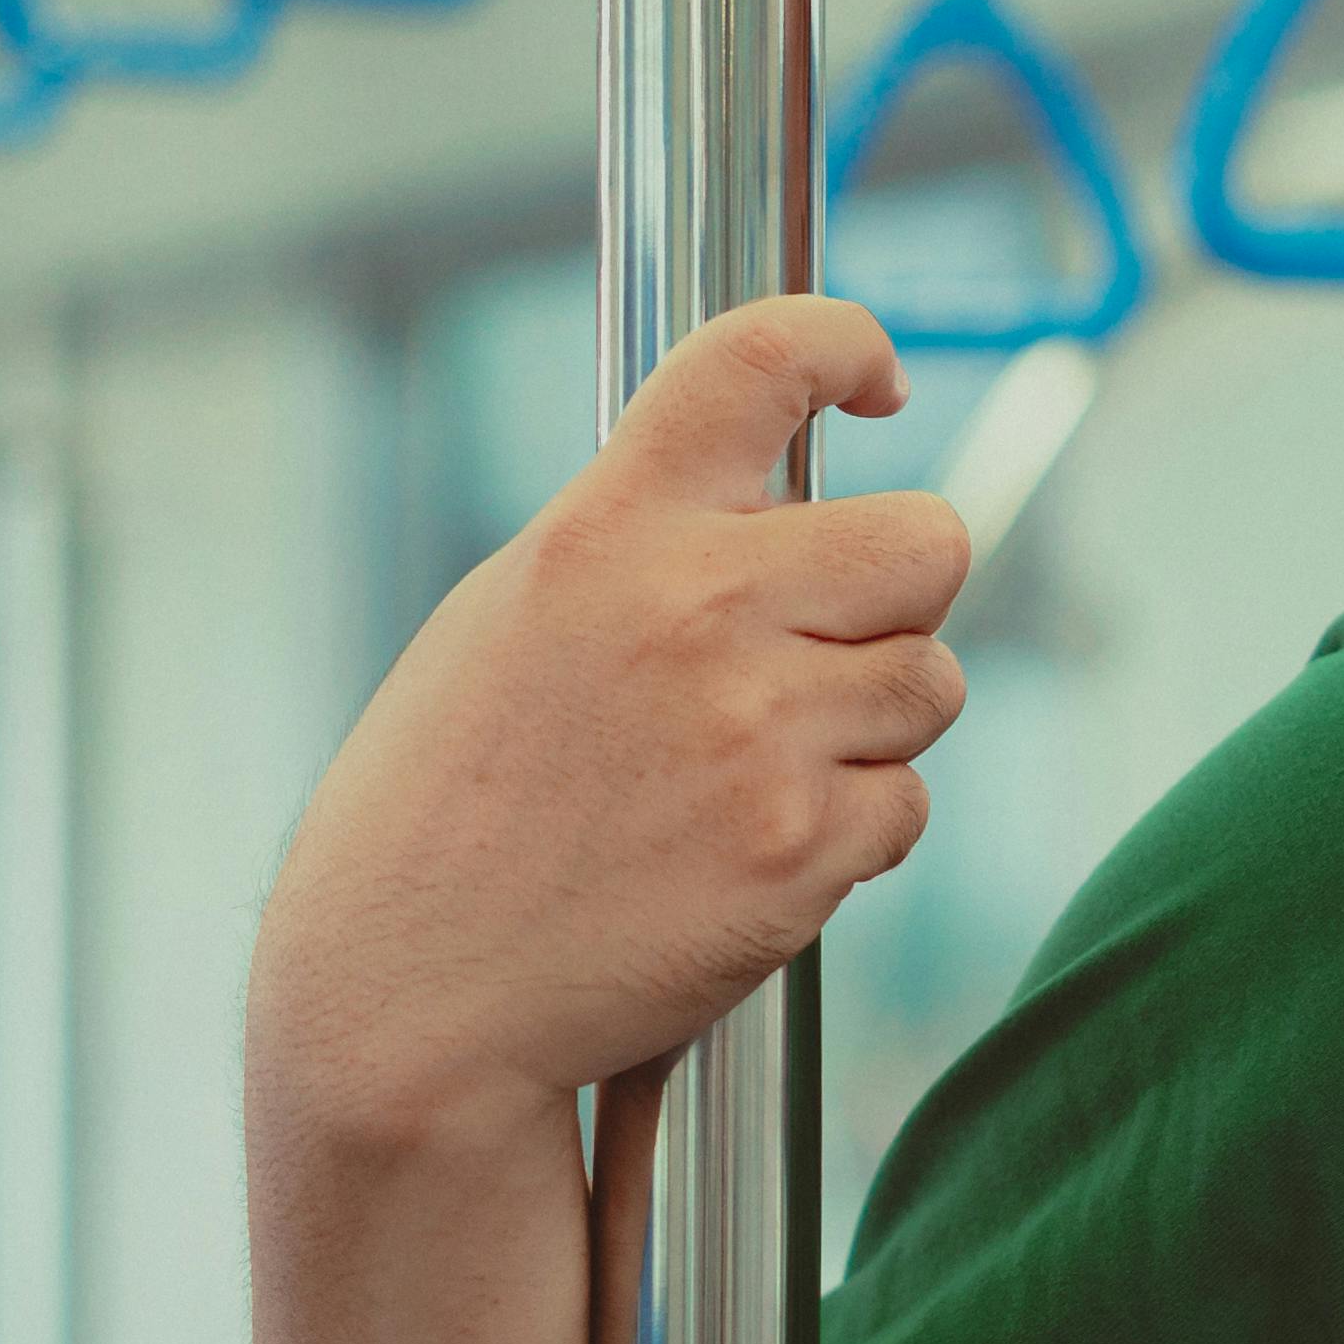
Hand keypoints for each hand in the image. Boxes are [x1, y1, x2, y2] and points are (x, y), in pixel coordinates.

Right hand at [255, 298, 971, 1148]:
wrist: (409, 999)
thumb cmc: (450, 815)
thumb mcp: (512, 626)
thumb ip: (646, 554)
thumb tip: (783, 509)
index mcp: (605, 533)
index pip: (756, 360)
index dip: (845, 344)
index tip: (873, 380)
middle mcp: (693, 609)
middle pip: (927, 542)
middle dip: (902, 595)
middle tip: (826, 648)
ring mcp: (758, 729)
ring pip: (933, 683)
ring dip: (875, 728)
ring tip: (748, 776)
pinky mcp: (803, 845)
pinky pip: (907, 804)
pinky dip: (854, 835)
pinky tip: (744, 859)